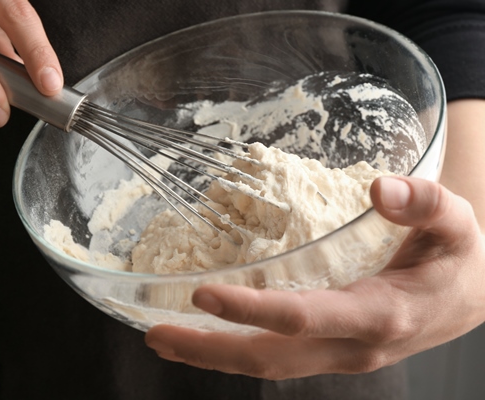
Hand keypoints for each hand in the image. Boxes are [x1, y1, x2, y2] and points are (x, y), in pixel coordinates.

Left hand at [145, 176, 484, 378]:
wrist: (470, 301)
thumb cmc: (457, 261)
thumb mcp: (456, 225)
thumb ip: (425, 203)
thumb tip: (381, 189)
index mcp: (378, 314)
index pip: (302, 318)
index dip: (251, 310)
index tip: (203, 293)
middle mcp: (351, 346)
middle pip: (270, 358)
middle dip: (210, 350)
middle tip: (156, 334)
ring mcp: (338, 356)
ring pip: (268, 365)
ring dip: (213, 355)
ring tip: (164, 337)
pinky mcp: (329, 352)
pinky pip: (277, 357)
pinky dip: (236, 348)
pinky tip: (206, 332)